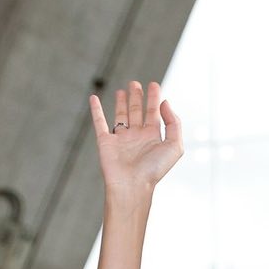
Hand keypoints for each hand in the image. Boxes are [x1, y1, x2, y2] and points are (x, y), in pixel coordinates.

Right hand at [88, 79, 183, 199]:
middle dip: (137, 97)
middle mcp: (137, 137)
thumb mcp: (174, 145)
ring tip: (123, 89)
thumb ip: (173, 123)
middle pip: (137, 111)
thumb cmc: (154, 170)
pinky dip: (96, 110)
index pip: (154, 113)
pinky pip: (99, 122)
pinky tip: (94, 98)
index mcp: (153, 137)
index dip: (154, 98)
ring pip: (120, 115)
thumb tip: (165, 103)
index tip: (154, 84)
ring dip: (121, 102)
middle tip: (136, 83)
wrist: (132, 185)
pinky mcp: (105, 142)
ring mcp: (121, 139)